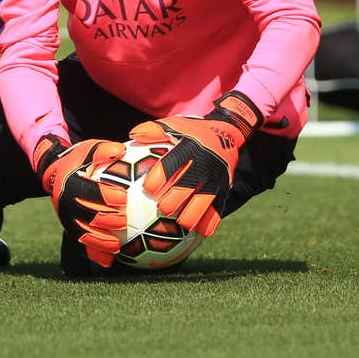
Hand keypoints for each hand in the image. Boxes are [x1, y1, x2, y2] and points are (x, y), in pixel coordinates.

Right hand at [33, 134, 126, 267]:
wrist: (56, 172)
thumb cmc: (80, 159)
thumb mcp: (89, 149)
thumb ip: (104, 150)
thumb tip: (122, 150)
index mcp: (70, 182)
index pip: (87, 190)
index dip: (104, 195)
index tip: (123, 199)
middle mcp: (65, 203)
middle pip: (85, 215)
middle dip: (105, 220)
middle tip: (124, 222)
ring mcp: (66, 218)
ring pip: (82, 234)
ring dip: (100, 242)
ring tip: (118, 246)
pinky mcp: (70, 228)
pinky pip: (82, 244)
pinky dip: (95, 254)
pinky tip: (109, 262)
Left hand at [129, 92, 262, 237]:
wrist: (225, 133)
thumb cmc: (190, 132)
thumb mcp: (173, 125)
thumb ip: (152, 131)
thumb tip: (132, 136)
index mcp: (190, 146)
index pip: (173, 162)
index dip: (160, 176)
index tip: (148, 189)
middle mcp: (205, 162)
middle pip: (189, 183)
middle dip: (176, 199)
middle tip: (162, 209)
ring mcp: (217, 176)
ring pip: (206, 199)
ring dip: (194, 214)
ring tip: (181, 225)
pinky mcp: (225, 187)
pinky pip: (220, 207)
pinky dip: (212, 221)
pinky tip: (201, 233)